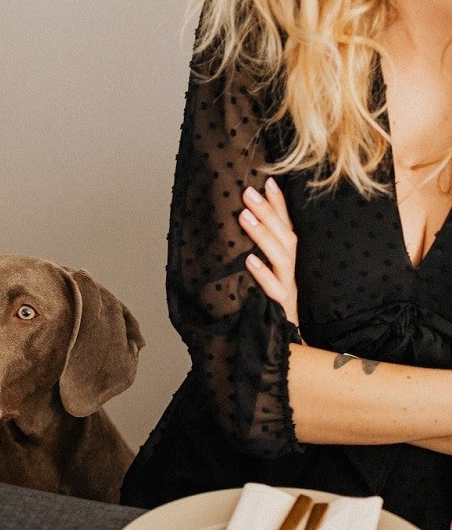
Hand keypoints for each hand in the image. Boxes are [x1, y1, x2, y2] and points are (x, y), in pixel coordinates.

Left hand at [239, 177, 299, 326]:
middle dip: (268, 212)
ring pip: (282, 259)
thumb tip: (238, 229)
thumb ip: (257, 256)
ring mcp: (287, 291)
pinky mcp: (281, 310)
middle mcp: (290, 273)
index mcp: (287, 263)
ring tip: (244, 216)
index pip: (287, 227)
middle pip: (286, 237)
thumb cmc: (268, 309)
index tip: (268, 180)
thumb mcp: (264, 279)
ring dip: (263, 235)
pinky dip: (262, 274)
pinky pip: (274, 291)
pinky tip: (248, 261)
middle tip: (248, 191)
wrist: (282, 348)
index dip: (280, 205)